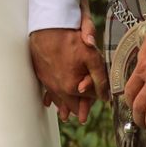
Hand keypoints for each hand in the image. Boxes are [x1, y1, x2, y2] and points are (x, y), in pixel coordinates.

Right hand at [50, 0, 103, 120]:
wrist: (47, 28)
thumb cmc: (71, 40)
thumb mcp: (93, 57)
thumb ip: (100, 79)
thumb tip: (105, 97)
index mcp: (73, 87)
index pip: (87, 99)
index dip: (95, 97)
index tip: (99, 98)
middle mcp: (58, 88)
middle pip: (71, 104)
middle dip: (78, 109)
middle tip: (82, 118)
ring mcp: (48, 82)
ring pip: (57, 100)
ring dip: (63, 106)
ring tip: (65, 115)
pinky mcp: (40, 74)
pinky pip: (47, 91)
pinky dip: (50, 97)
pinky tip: (49, 102)